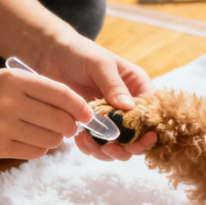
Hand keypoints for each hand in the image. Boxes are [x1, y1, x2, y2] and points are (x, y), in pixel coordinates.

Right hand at [0, 68, 95, 159]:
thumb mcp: (10, 78)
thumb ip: (41, 90)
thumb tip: (77, 111)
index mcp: (15, 80)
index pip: (61, 95)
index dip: (79, 106)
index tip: (88, 113)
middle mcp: (9, 103)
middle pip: (59, 120)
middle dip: (70, 125)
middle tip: (69, 125)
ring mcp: (2, 127)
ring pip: (50, 140)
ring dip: (56, 138)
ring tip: (48, 132)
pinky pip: (34, 152)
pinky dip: (40, 148)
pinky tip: (33, 139)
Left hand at [33, 34, 157, 161]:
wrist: (53, 54)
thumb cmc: (80, 52)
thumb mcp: (99, 64)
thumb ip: (114, 85)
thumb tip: (130, 108)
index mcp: (138, 86)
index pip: (152, 113)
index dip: (150, 130)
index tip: (140, 140)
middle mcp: (128, 104)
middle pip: (138, 135)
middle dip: (127, 147)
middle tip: (110, 148)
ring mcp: (111, 116)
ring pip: (119, 144)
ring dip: (107, 151)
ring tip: (89, 142)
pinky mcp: (94, 123)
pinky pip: (99, 143)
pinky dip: (91, 147)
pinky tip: (79, 139)